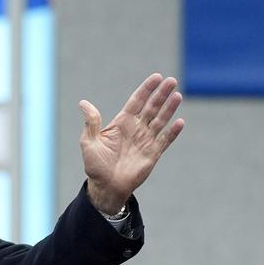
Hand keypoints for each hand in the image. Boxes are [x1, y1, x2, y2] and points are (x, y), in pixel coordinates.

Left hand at [79, 73, 184, 214]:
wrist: (106, 187)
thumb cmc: (95, 165)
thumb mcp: (89, 142)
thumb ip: (91, 122)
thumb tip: (83, 103)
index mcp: (122, 122)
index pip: (137, 101)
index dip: (146, 89)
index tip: (156, 77)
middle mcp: (136, 129)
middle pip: (151, 107)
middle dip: (161, 94)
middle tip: (172, 81)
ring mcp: (146, 140)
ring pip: (160, 120)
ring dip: (169, 108)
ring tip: (177, 95)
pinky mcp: (153, 154)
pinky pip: (165, 140)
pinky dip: (173, 132)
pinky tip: (180, 122)